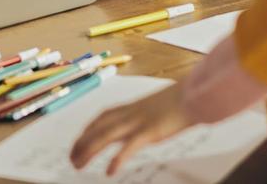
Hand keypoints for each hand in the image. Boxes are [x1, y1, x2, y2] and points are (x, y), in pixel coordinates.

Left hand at [70, 83, 193, 175]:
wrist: (195, 94)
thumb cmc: (180, 102)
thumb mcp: (156, 108)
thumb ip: (144, 116)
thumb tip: (140, 127)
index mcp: (131, 107)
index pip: (101, 117)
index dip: (87, 129)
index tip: (78, 140)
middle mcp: (130, 113)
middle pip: (98, 127)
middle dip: (82, 142)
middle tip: (71, 158)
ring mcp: (139, 122)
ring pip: (106, 136)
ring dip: (89, 150)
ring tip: (77, 165)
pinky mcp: (151, 131)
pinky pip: (130, 147)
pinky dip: (118, 159)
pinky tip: (110, 172)